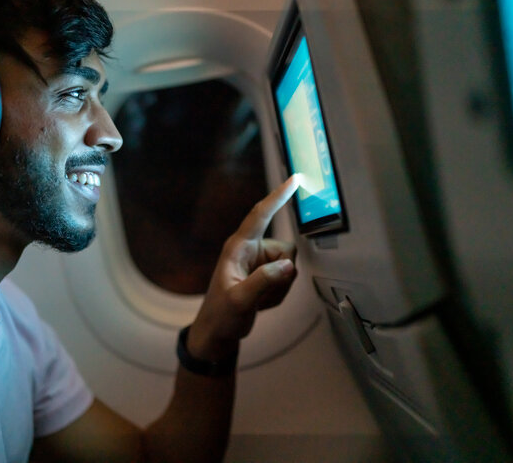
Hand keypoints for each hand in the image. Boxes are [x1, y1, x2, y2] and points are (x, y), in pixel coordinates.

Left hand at [188, 174, 300, 360]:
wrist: (217, 331)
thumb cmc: (221, 315)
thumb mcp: (240, 300)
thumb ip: (263, 281)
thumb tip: (288, 265)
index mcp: (238, 247)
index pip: (261, 215)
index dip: (278, 196)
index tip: (295, 179)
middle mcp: (249, 249)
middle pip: (285, 249)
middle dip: (282, 275)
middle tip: (262, 295)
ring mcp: (258, 261)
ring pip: (289, 265)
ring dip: (279, 287)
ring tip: (258, 300)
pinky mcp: (264, 273)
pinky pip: (286, 278)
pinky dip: (278, 293)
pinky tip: (261, 302)